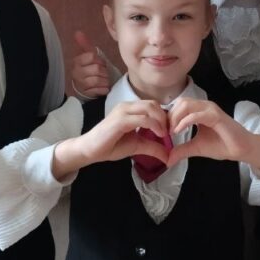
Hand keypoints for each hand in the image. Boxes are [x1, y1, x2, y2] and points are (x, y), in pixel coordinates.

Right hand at [54, 100, 168, 177]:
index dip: (164, 116)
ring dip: (161, 120)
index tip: (170, 131)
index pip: (153, 105)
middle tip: (169, 132)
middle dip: (165, 117)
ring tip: (164, 134)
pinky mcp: (120, 120)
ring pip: (150, 108)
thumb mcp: (137, 146)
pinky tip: (159, 135)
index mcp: (131, 109)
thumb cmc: (110, 146)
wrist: (90, 150)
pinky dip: (154, 125)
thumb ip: (153, 147)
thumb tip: (169, 156)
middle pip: (154, 104)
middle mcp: (127, 106)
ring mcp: (123, 111)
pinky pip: (143, 119)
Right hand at [70, 30, 108, 96]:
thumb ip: (84, 44)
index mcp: (77, 61)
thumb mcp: (88, 55)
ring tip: (104, 80)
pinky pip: (100, 90)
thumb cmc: (90, 68)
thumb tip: (77, 32)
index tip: (100, 63)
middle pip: (97, 69)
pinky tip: (104, 87)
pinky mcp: (86, 94)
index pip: (92, 56)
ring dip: (105, 80)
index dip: (99, 60)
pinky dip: (105, 88)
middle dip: (104, 71)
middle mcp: (76, 72)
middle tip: (103, 73)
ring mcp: (80, 84)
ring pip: (99, 80)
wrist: (87, 87)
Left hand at [167, 98, 259, 174]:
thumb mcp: (197, 148)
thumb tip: (167, 159)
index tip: (163, 131)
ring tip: (172, 132)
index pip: (179, 106)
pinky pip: (196, 114)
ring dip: (175, 117)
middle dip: (170, 116)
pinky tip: (178, 131)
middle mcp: (204, 106)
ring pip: (186, 105)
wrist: (241, 149)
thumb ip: (182, 150)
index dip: (168, 116)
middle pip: (180, 102)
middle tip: (165, 132)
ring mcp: (210, 109)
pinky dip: (185, 121)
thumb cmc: (221, 146)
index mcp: (199, 110)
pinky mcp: (215, 116)